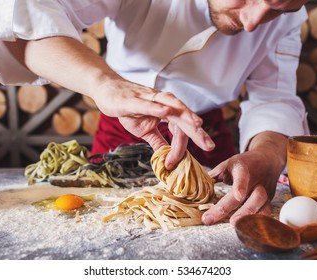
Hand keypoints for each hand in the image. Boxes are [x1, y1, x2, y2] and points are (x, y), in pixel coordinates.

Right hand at [93, 80, 214, 168]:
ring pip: (172, 107)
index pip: (180, 130)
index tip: (174, 164)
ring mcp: (150, 99)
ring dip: (185, 115)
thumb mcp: (144, 130)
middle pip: (184, 117)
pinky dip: (159, 107)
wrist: (107, 91)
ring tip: (197, 125)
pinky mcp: (135, 98)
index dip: (179, 148)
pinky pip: (149, 103)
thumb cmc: (127, 108)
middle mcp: (163, 103)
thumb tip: (167, 158)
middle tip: (209, 146)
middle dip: (197, 132)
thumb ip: (158, 141)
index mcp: (167, 111)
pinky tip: (167, 111)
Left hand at [202, 132, 287, 225]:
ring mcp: (264, 191)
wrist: (268, 159)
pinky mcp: (269, 200)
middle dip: (232, 209)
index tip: (238, 196)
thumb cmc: (243, 163)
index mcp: (243, 168)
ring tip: (235, 226)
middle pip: (247, 196)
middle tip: (216, 220)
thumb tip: (196, 186)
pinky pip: (266, 213)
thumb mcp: (228, 164)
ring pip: (261, 205)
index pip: (242, 176)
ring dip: (248, 217)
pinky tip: (248, 231)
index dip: (241, 186)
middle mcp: (255, 180)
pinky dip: (259, 223)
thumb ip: (214, 175)